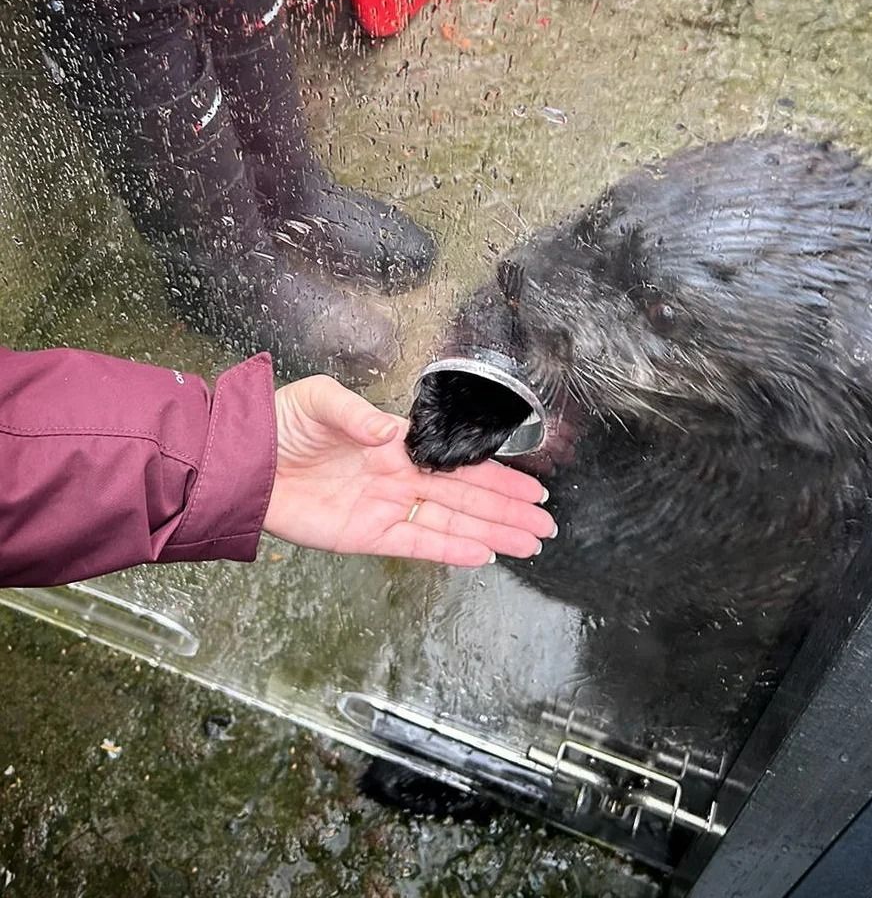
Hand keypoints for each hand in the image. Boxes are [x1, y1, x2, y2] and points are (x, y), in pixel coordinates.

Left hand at [263, 374, 557, 566]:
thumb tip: (394, 433)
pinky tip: (484, 554)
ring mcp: (387, 508)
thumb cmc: (280, 425)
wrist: (242, 463)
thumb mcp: (320, 400)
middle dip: (508, 510)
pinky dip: (450, 550)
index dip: (497, 475)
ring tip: (529, 542)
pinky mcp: (367, 535)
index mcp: (396, 444)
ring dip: (491, 533)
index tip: (529, 486)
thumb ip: (359, 413)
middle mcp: (400, 477)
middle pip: (467, 497)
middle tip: (545, 523)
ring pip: (451, 523)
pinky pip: (417, 544)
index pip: (459, 462)